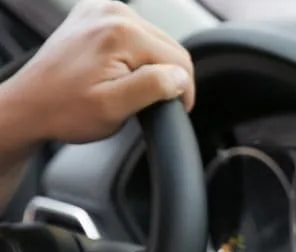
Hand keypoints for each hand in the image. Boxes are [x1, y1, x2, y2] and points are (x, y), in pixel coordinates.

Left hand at [1, 0, 193, 144]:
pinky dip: (133, 56)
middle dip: (164, 77)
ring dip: (149, 67)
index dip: (182, 90)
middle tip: (144, 102)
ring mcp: (101, 11)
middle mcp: (112, 13)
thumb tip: (179, 76)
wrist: (28, 106)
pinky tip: (116, 72)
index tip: (172, 110)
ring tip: (125, 87)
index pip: (180, 60)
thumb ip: (153, 87)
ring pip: (154, 42)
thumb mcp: (114, 107)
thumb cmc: (64, 110)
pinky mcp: (95, 16)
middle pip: (169, 47)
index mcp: (121, 32)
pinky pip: (134, 36)